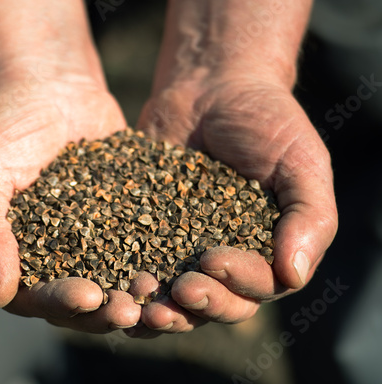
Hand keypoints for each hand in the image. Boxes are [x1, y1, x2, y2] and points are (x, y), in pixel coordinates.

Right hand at [0, 73, 147, 332]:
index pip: (33, 296)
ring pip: (112, 277)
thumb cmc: (2, 122)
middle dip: (104, 308)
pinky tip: (180, 262)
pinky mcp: (119, 216)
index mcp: (8, 254)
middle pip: (77, 298)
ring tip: (158, 290)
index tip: (89, 296)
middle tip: (133, 308)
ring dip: (134, 291)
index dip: (59, 302)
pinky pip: (139, 243)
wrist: (47, 81)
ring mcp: (86, 236)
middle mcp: (48, 253)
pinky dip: (156, 257)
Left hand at [129, 75, 337, 335]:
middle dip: (197, 305)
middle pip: (214, 302)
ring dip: (159, 308)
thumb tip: (294, 274)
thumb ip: (310, 217)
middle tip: (177, 292)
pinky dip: (125, 280)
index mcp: (266, 251)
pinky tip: (112, 283)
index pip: (256, 287)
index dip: (237, 283)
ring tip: (141, 305)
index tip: (212, 260)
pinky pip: (135, 264)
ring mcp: (182, 248)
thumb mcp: (301, 162)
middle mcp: (225, 258)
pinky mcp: (146, 230)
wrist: (212, 86)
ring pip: (173, 296)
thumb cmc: (266, 121)